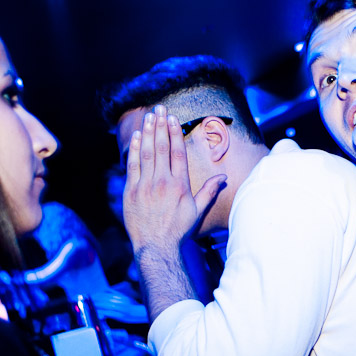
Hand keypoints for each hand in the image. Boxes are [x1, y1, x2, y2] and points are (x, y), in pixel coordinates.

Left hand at [122, 105, 224, 253]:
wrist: (156, 247)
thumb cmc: (178, 230)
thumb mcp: (198, 211)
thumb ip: (209, 191)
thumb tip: (223, 177)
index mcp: (180, 185)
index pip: (177, 153)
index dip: (174, 133)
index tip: (172, 119)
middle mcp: (163, 182)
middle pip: (161, 148)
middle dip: (160, 126)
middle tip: (159, 108)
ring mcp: (145, 186)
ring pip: (146, 153)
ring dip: (147, 133)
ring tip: (148, 116)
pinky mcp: (131, 191)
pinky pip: (132, 165)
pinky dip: (134, 150)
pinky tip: (136, 136)